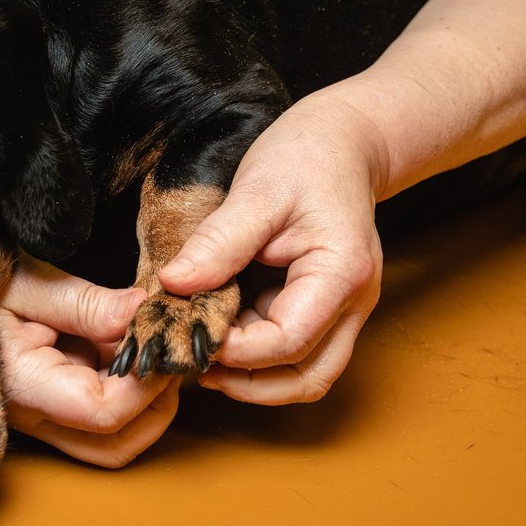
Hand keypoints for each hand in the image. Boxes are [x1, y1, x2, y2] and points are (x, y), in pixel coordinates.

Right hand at [0, 254, 180, 467]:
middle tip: (162, 352)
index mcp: (22, 385)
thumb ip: (85, 303)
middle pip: (116, 446)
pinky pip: (99, 417)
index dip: (145, 383)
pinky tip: (117, 344)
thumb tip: (141, 311)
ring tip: (138, 344)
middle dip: (155, 405)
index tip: (158, 340)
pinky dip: (123, 387)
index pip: (104, 413)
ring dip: (142, 399)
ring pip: (112, 441)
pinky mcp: (50, 408)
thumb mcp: (27, 282)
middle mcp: (33, 416)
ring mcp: (42, 417)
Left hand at [159, 100, 383, 404]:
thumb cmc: (306, 158)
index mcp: (340, 274)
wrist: (344, 142)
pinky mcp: (323, 308)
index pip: (288, 342)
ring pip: (304, 375)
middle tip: (191, 363)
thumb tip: (173, 284)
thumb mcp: (257, 190)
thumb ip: (219, 242)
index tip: (189, 333)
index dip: (235, 351)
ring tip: (203, 351)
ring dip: (252, 377)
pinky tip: (220, 331)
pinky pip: (294, 351)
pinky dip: (256, 354)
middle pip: (307, 378)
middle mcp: (352, 303)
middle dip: (246, 383)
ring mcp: (342, 310)